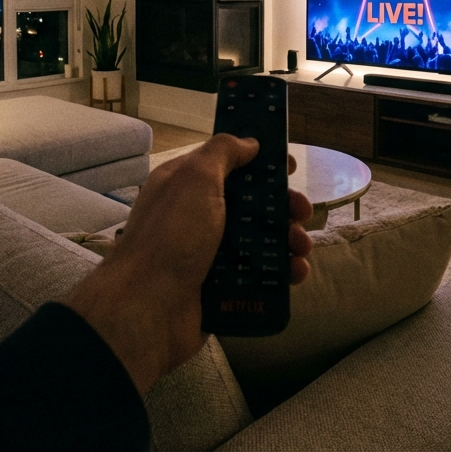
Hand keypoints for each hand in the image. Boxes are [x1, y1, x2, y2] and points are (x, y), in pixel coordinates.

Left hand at [66, 135, 312, 395]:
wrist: (148, 309)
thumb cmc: (172, 235)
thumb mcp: (195, 178)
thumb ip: (222, 153)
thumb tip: (249, 142)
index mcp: (187, 186)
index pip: (229, 165)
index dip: (260, 163)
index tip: (288, 167)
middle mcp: (198, 217)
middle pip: (251, 205)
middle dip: (282, 206)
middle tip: (302, 212)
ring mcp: (210, 255)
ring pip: (260, 242)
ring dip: (287, 241)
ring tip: (302, 248)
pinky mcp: (222, 288)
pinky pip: (259, 276)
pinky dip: (281, 274)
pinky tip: (296, 274)